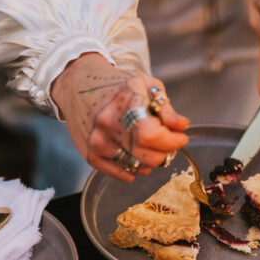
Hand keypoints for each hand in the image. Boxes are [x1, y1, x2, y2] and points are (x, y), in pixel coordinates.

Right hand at [51, 53, 188, 181]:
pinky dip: (135, 169)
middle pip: (148, 156)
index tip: (180, 137)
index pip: (152, 135)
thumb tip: (181, 126)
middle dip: (166, 152)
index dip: (172, 141)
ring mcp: (97, 142)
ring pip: (137, 168)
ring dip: (150, 161)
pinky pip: (122, 174)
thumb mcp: (146, 84)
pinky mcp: (90, 155)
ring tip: (148, 146)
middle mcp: (108, 124)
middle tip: (166, 142)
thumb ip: (165, 108)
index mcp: (125, 102)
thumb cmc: (116, 84)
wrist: (77, 84)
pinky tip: (135, 153)